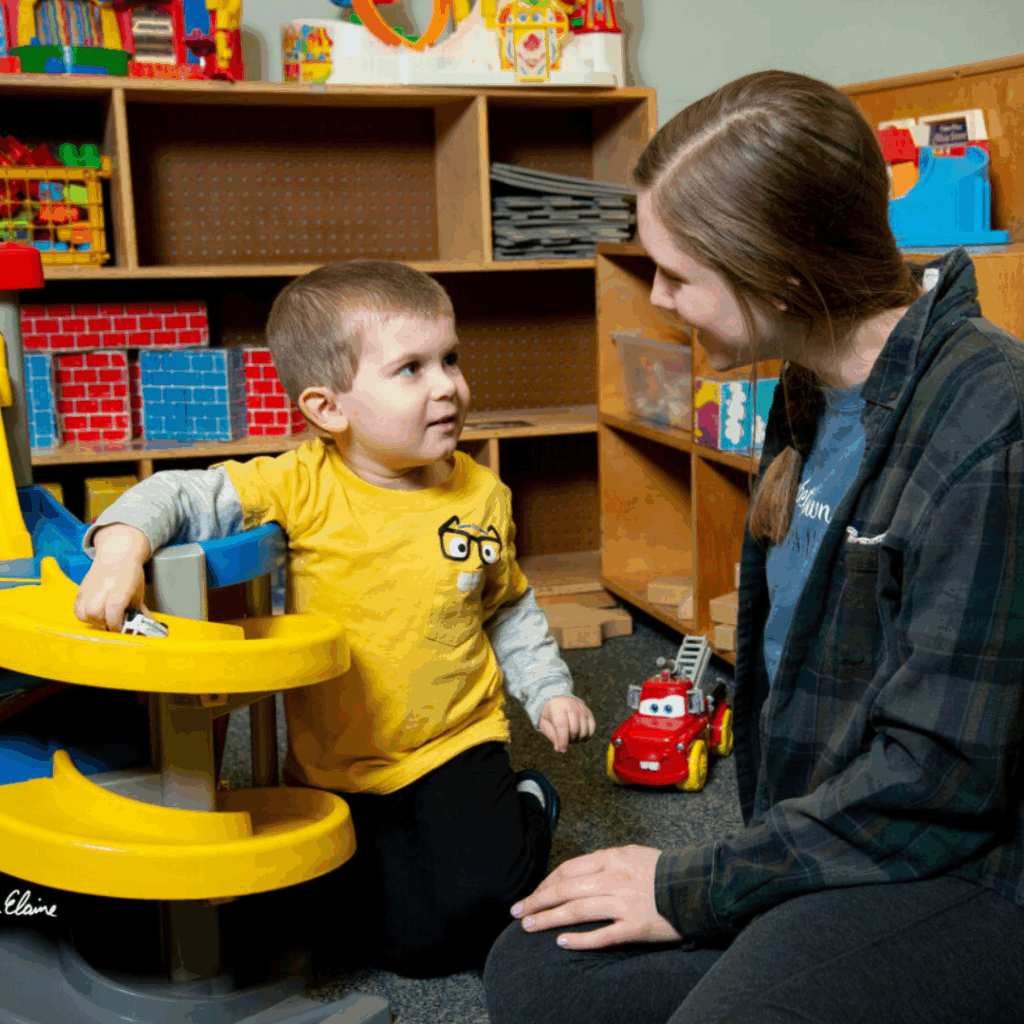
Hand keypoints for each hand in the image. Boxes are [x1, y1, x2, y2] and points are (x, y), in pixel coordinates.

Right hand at [74, 524, 150, 631]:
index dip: (116, 623)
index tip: (121, 629)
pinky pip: (76, 609)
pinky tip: (94, 614)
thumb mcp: (139, 592)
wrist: (117, 556)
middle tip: (113, 622)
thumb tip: (146, 626)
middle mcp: (103, 587)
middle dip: (104, 623)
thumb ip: (140, 611)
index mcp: (120, 587)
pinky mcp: (81, 590)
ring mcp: (89, 588)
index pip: (114, 609)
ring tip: (104, 618)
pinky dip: (84, 616)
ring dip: (94, 621)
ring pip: (84, 613)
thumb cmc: (130, 574)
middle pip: (95, 613)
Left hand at [511, 845, 681, 949]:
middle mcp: (611, 879)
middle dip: (536, 901)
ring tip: (529, 926)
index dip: (545, 883)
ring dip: (548, 919)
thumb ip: (605, 861)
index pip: (567, 870)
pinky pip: (601, 935)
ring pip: (576, 911)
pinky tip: (562, 942)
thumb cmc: (663, 869)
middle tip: (517, 911)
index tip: (532, 894)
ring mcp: (622, 904)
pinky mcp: (634, 927)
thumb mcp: (631, 853)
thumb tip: (579, 871)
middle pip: (564, 890)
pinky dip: (579, 939)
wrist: (695, 885)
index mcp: (610, 858)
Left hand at [539, 695, 595, 752]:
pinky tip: (580, 737)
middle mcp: (571, 705)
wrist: (557, 700)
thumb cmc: (550, 715)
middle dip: (570, 740)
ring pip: (584, 730)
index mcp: (557, 706)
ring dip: (578, 739)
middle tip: (565, 741)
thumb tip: (561, 750)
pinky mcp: (588, 711)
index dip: (562, 740)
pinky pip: (592, 727)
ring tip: (571, 738)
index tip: (562, 749)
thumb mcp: (545, 724)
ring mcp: (581, 707)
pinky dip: (587, 736)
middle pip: (574, 729)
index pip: (562, 725)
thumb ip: (553, 736)